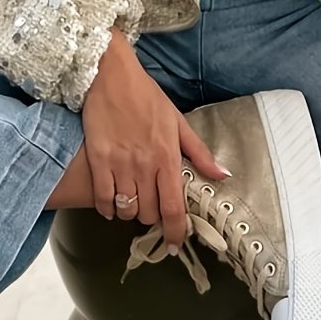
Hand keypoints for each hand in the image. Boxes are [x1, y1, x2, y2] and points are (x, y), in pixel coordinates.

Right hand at [83, 28, 231, 250]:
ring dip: (130, 212)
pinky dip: (107, 209)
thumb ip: (198, 152)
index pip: (173, 208)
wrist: (109, 74)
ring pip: (126, 209)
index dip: (175, 233)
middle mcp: (144, 165)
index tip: (174, 244)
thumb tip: (222, 175)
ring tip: (132, 203)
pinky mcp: (97, 160)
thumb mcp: (177, 121)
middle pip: (148, 212)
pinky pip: (102, 199)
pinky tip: (110, 205)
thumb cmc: (146, 95)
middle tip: (151, 207)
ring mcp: (119, 164)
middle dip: (151, 216)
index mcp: (167, 157)